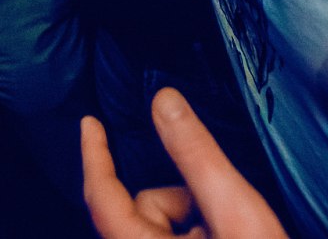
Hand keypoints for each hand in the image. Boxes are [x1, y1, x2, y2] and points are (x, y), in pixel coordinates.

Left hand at [82, 88, 286, 238]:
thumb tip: (164, 102)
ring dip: (197, 220)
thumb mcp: (236, 213)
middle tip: (223, 213)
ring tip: (233, 235)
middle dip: (182, 198)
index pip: (102, 197)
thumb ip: (197, 156)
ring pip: (163, 226)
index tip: (91, 123)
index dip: (95, 156)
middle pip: (144, 209)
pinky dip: (202, 234)